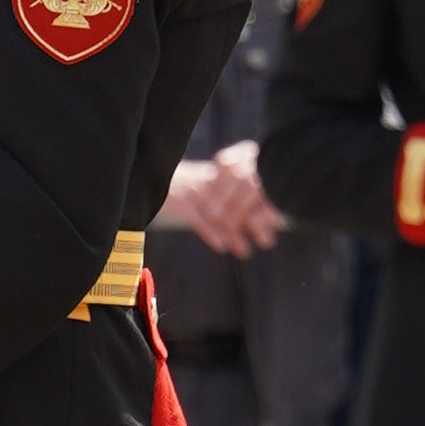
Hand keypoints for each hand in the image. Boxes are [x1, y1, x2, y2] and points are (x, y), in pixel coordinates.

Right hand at [160, 138, 283, 256]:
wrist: (151, 173)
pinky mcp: (180, 201)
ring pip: (220, 214)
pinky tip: (221, 247)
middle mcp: (210, 181)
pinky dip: (210, 233)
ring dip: (235, 235)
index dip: (261, 209)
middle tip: (267, 242)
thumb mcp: (204, 183)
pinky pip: (198, 218)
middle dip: (254, 224)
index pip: (246, 192)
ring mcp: (195, 190)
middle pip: (238, 204)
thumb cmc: (181, 183)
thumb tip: (248, 213)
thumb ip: (224, 194)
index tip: (274, 226)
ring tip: (245, 252)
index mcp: (219, 176)